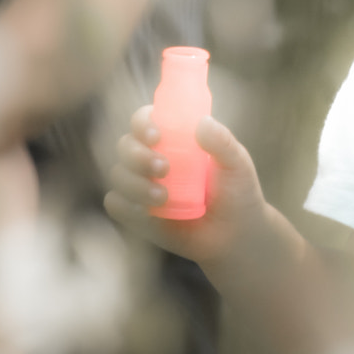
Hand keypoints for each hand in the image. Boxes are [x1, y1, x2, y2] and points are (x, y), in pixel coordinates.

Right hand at [105, 107, 271, 269]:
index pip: (145, 120)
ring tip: (163, 197)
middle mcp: (152, 158)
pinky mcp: (137, 214)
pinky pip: (115, 205)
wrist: (237, 234)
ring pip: (118, 175)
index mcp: (174, 138)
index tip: (156, 135)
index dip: (142, 122)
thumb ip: (223, 143)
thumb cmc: (237, 192)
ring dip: (134, 184)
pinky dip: (124, 206)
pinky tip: (146, 212)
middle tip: (164, 168)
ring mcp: (143, 185)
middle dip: (137, 155)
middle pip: (125, 145)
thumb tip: (203, 122)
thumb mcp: (237, 164)